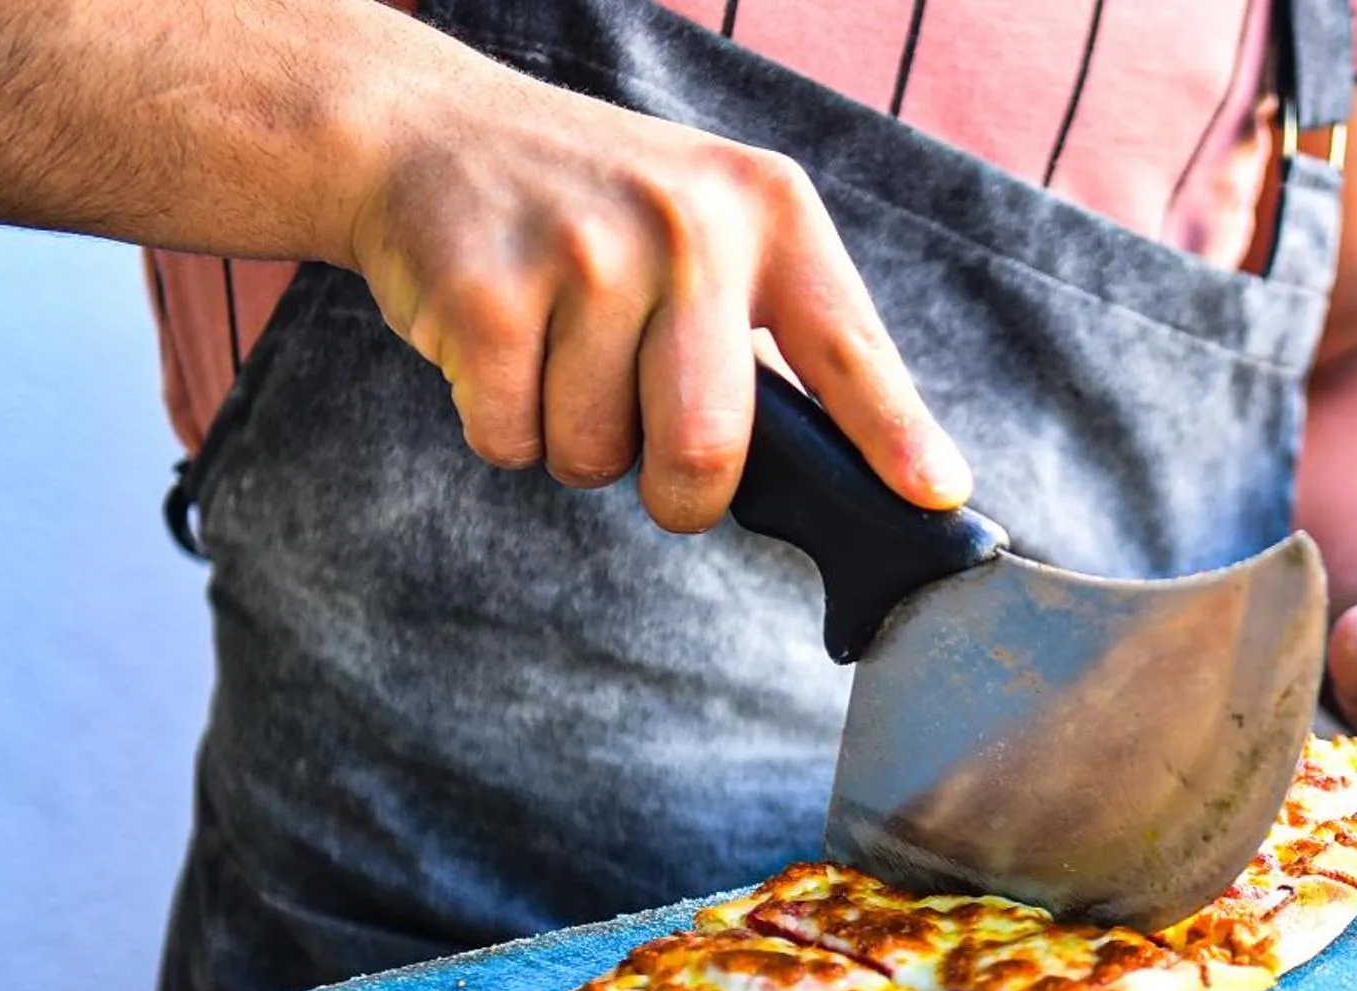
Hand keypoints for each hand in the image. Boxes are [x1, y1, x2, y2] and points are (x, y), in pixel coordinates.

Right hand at [347, 74, 967, 532]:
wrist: (422, 129)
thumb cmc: (595, 211)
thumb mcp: (715, 229)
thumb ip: (783, 339)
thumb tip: (876, 478)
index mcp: (768, 213)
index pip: (851, 349)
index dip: (894, 435)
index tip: (934, 494)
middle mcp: (687, 226)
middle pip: (707, 447)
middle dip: (683, 496)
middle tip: (660, 463)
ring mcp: (582, 255)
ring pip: (597, 458)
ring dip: (577, 444)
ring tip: (560, 350)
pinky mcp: (485, 293)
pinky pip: (512, 441)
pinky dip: (505, 427)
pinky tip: (501, 343)